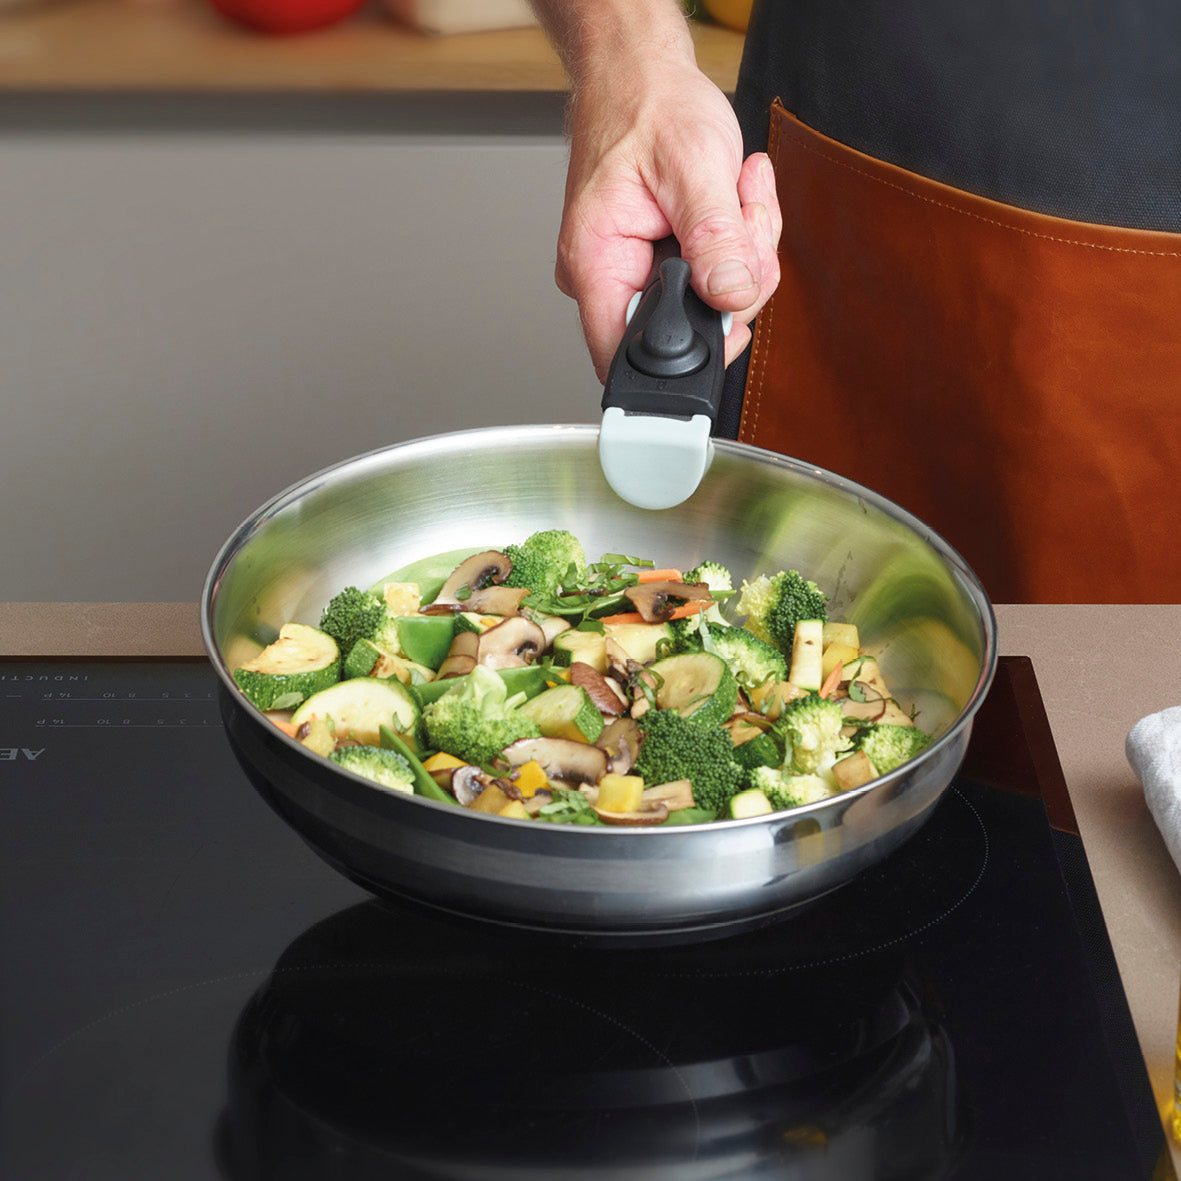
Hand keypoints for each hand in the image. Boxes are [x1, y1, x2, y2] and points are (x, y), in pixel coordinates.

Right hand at [554, 55, 780, 381]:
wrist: (638, 76)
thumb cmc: (647, 107)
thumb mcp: (692, 165)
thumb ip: (714, 238)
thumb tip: (732, 295)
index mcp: (597, 264)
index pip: (629, 356)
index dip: (688, 354)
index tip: (729, 313)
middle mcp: (608, 279)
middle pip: (686, 330)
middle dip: (736, 281)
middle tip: (742, 219)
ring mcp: (634, 274)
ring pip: (711, 305)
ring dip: (743, 254)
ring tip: (735, 195)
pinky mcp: (660, 266)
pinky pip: (713, 281)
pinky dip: (737, 245)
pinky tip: (732, 202)